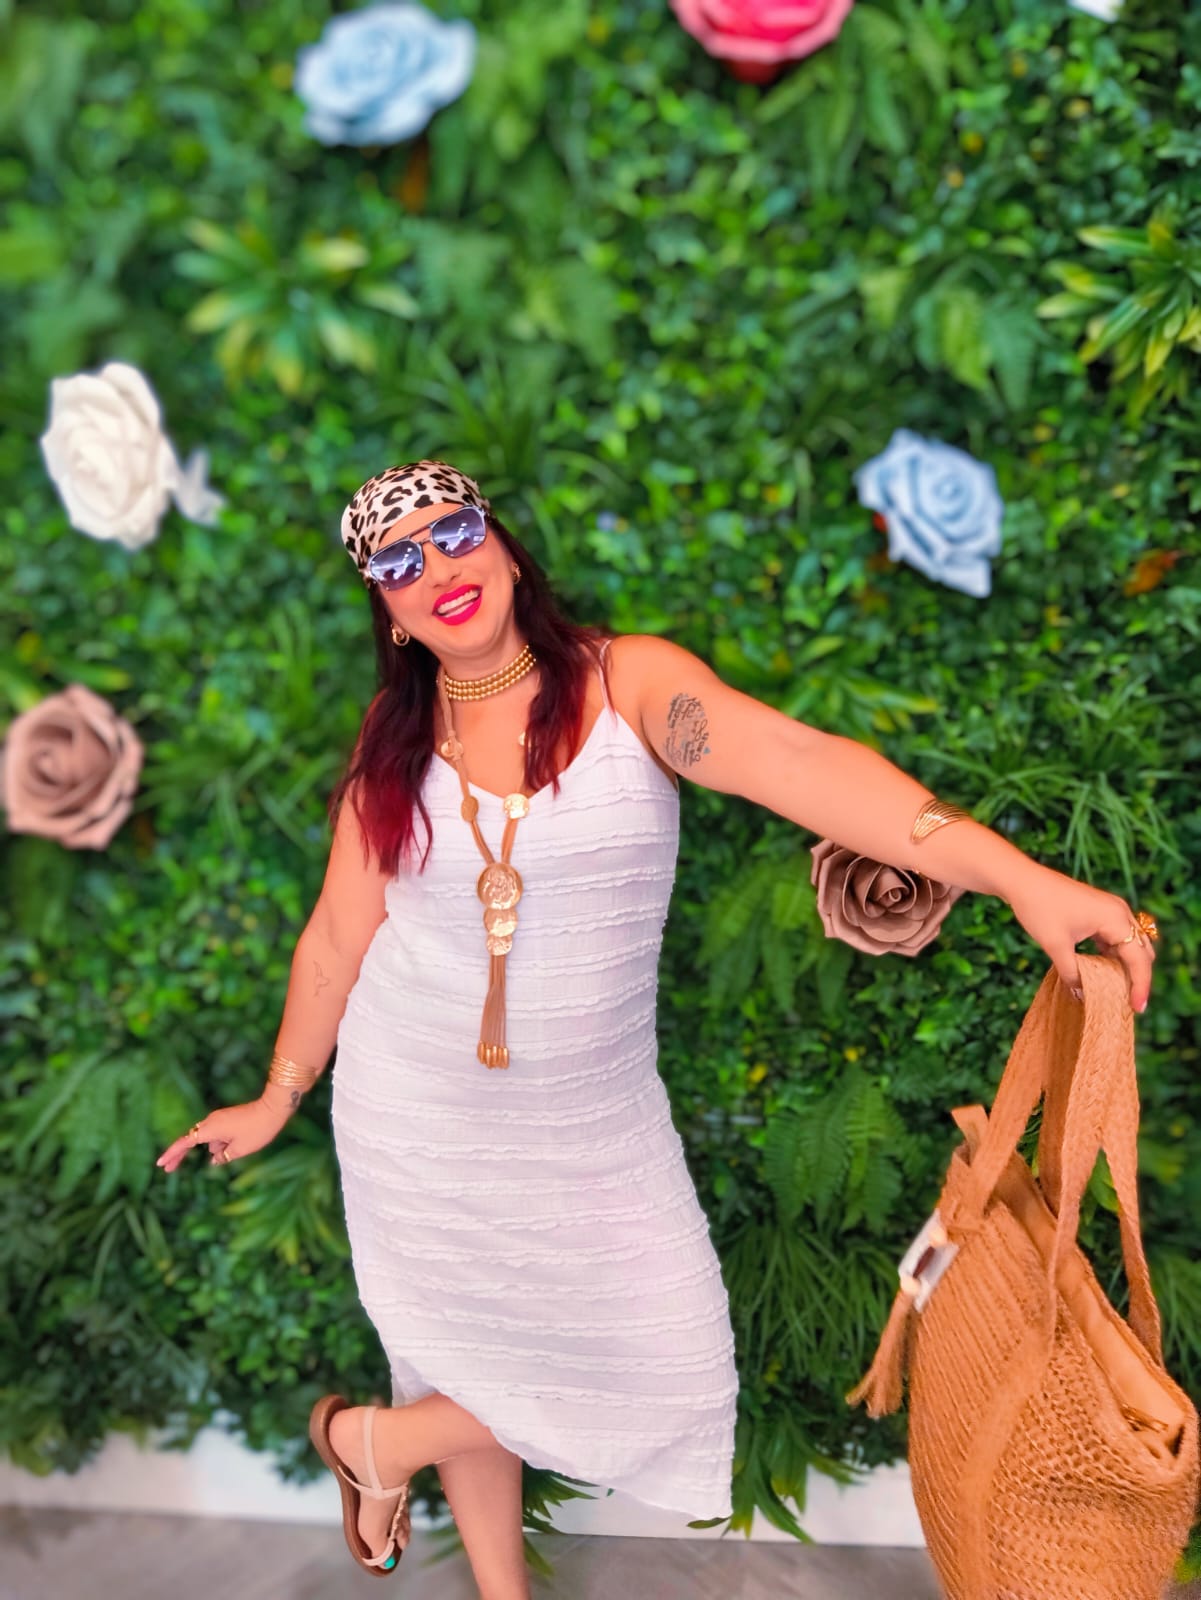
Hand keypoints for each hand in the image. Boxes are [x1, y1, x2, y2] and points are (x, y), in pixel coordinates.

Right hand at [155, 1096, 289, 1173]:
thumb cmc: (258, 1129)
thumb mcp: (240, 1149)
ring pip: (210, 1139)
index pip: (185, 1143)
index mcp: (211, 1129)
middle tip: (169, 1169)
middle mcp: (211, 1121)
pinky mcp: (227, 1118)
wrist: (274, 1108)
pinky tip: (239, 1144)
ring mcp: (219, 1118)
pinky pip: (219, 1134)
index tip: (161, 1163)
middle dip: (181, 1155)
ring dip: (215, 1148)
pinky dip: (222, 1142)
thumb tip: (214, 1159)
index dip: (172, 1153)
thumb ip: (223, 1157)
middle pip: (191, 1140)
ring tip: (242, 1145)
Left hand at [1006, 865, 1156, 1013]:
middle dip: (1136, 977)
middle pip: (1140, 951)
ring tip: (1116, 993)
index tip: (1137, 1009)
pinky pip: (1114, 938)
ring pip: (1128, 945)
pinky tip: (1103, 973)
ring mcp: (1110, 910)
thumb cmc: (1039, 908)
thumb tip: (1082, 996)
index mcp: (1115, 918)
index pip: (1139, 959)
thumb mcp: (1055, 946)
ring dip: (1124, 967)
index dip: (1140, 985)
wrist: (1022, 880)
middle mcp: (1119, 912)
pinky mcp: (1099, 912)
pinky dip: (1112, 956)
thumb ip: (1072, 973)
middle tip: (1128, 1004)